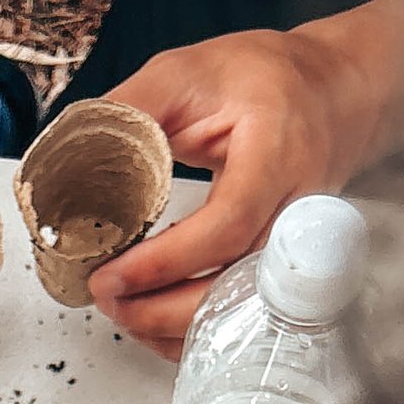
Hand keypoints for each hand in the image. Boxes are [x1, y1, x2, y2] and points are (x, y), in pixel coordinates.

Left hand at [88, 0, 403, 357]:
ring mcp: (295, 246)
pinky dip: (191, 333)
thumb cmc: (267, 80)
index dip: (167, 261)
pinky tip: (151, 324)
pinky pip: (241, 319)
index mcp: (277, 151)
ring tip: (119, 311)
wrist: (333, 95)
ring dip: (171, 327)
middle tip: (106, 299)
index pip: (227, 224)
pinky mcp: (284, 269)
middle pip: (235, 285)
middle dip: (161, 309)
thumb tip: (70, 155)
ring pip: (238, 313)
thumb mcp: (189, 71)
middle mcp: (296, 208)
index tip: (112, 275)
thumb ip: (131, 111)